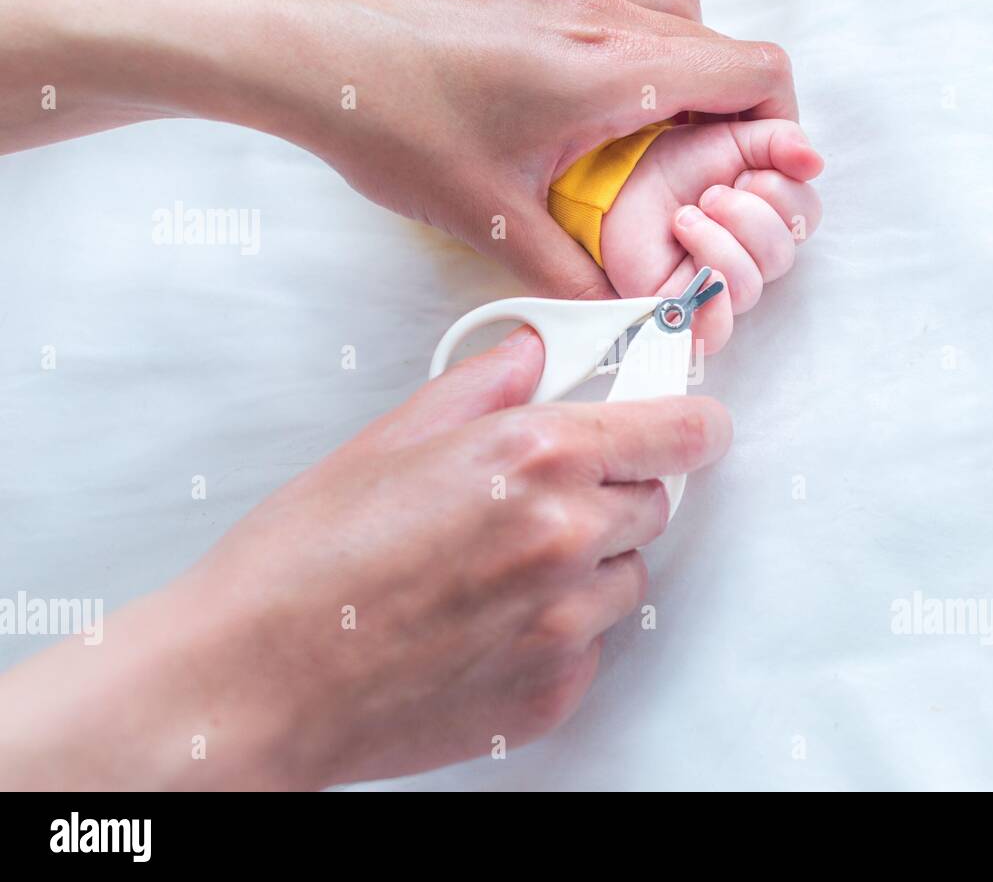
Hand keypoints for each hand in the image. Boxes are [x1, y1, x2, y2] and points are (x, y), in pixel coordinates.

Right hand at [0, 330, 731, 788]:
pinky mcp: (552, 692)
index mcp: (536, 457)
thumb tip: (532, 354)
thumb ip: (482, 388)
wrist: (252, 681)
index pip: (685, 432)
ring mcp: (565, 624)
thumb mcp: (387, 440)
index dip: (687, 425)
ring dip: (589, 565)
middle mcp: (568, 539)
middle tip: (535, 500)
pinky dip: (558, 629)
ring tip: (496, 569)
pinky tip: (484, 622)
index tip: (683, 429)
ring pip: (627, 577)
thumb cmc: (302, 562)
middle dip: (612, 493)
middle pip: (655, 503)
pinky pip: (591, 644)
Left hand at [279, 0, 799, 299]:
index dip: (781, 122)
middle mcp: (602, 13)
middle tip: (697, 163)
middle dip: (732, 105)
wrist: (305, 48)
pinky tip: (591, 63)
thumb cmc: (390, 120)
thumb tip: (614, 309)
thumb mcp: (489, 221)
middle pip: (723, 42)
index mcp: (612, 73)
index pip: (755, 72)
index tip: (759, 165)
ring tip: (645, 119)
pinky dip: (631, 19)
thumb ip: (568, 275)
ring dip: (683, 60)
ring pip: (673, 8)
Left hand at [602, 119, 824, 352]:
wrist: (619, 181)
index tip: (741, 173)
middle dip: (745, 214)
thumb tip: (815, 163)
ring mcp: (719, 291)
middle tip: (708, 195)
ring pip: (749, 286)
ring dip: (716, 243)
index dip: (779, 192)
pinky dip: (713, 303)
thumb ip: (778, 142)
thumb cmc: (675, 165)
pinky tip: (696, 267)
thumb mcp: (732, 139)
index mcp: (770, 219)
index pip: (806, 219)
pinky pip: (717, 333)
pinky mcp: (683, 314)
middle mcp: (751, 260)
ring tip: (683, 219)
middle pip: (781, 255)